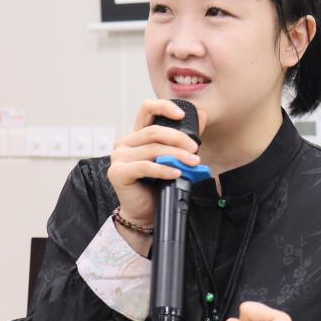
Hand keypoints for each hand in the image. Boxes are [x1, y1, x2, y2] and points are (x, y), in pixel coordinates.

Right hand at [106, 100, 202, 251]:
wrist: (145, 213)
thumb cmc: (157, 185)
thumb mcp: (172, 158)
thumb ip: (184, 138)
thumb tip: (203, 115)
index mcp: (137, 135)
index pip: (147, 109)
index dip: (164, 107)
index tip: (181, 115)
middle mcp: (125, 142)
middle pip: (154, 132)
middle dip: (178, 139)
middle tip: (195, 150)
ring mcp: (119, 157)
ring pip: (152, 149)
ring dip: (176, 156)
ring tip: (192, 163)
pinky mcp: (118, 172)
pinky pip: (145, 166)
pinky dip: (164, 169)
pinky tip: (177, 174)